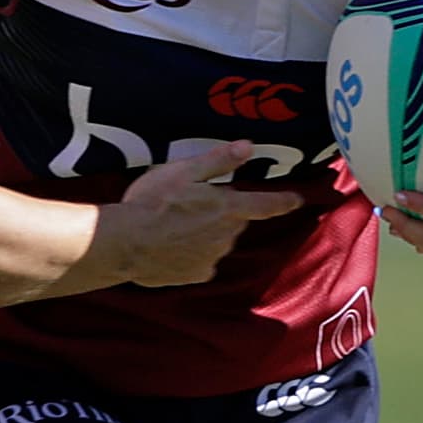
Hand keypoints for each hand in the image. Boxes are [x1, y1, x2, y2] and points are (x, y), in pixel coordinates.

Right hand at [98, 140, 306, 287]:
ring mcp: (213, 257)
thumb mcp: (183, 172)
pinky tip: (169, 247)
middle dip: (220, 215)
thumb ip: (218, 161)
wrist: (125, 243)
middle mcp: (227, 235)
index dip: (285, 200)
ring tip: (173, 227)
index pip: (266, 204)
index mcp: (228, 208)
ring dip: (203, 235)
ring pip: (217, 242)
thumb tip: (247, 147)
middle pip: (234, 222)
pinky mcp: (197, 275)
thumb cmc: (152, 203)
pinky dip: (190, 255)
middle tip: (189, 207)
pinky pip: (201, 262)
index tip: (298, 199)